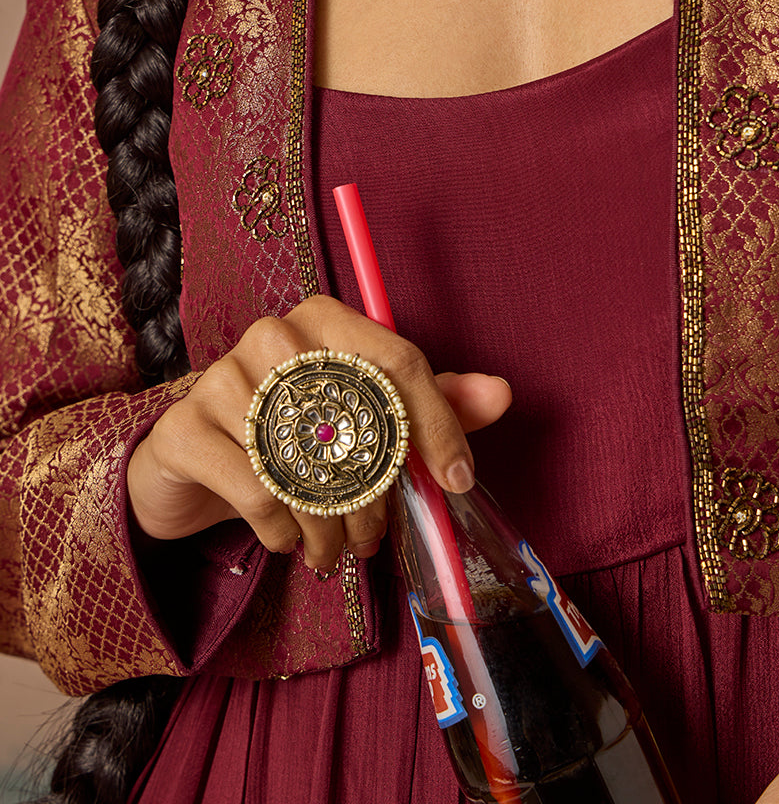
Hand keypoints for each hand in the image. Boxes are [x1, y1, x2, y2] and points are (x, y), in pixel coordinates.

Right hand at [127, 294, 511, 572]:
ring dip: (330, 523)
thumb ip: (431, 405)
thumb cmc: (290, 433)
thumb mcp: (361, 416)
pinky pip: (257, 492)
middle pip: (355, 414)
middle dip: (378, 492)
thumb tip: (502, 393)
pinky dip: (283, 531)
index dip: (437, 425)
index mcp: (324, 319)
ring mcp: (221, 377)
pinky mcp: (185, 429)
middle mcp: (272, 335)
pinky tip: (287, 539)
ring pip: (306, 462)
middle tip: (377, 535)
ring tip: (334, 548)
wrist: (191, 462)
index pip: (399, 360)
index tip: (456, 481)